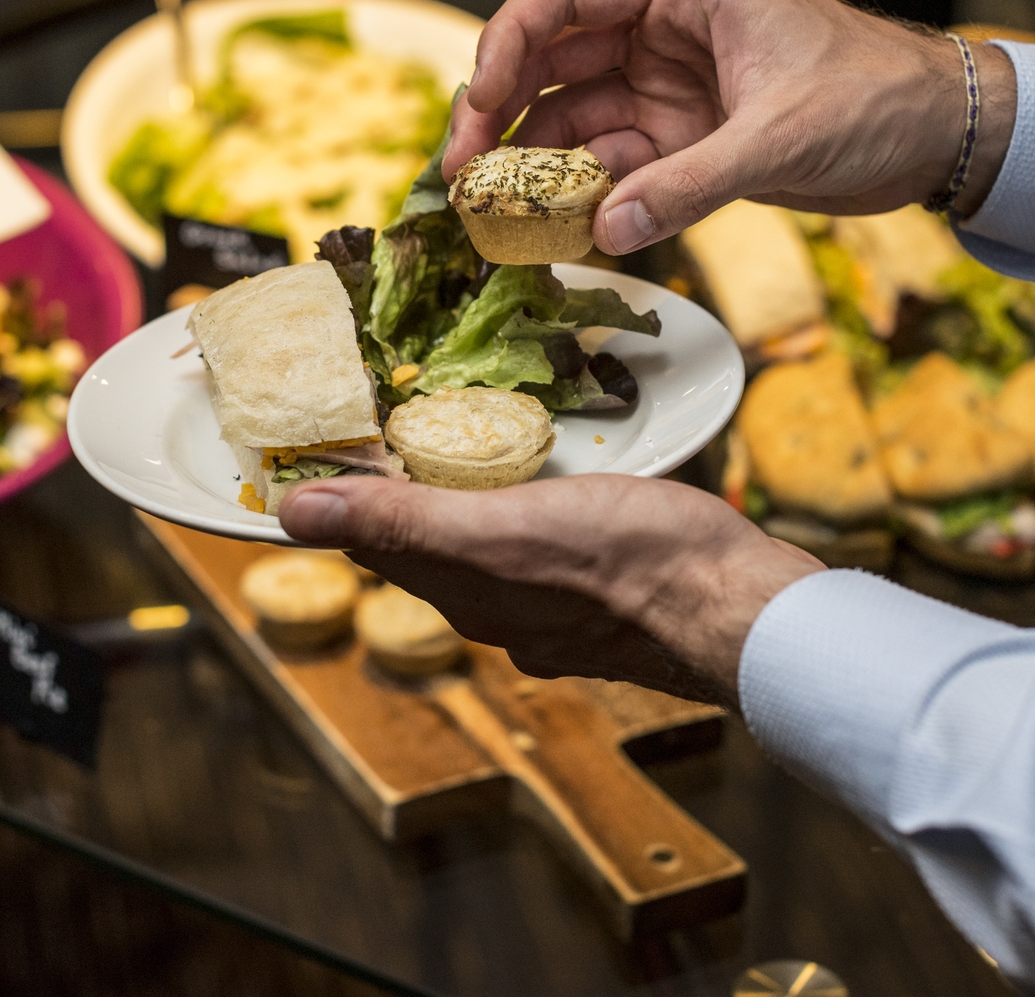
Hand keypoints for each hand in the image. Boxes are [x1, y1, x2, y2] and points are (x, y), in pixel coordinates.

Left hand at [278, 474, 820, 706]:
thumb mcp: (501, 528)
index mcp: (464, 591)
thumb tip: (294, 512)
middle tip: (393, 422)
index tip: (333, 437)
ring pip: (490, 547)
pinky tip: (551, 491)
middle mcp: (500, 611)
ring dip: (470, 502)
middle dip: (406, 492)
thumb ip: (401, 521)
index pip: (380, 537)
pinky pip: (547, 551)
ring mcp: (556, 612)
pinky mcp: (607, 600)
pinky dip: (532, 516)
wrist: (740, 610)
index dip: (350, 490)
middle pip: (430, 544)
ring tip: (469, 443)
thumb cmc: (628, 561)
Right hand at [445, 0, 1016, 253]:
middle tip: (461, 175)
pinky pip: (612, 164)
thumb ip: (691, 185)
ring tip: (493, 215)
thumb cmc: (878, 97)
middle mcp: (662, 31)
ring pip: (572, 118)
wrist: (941, 134)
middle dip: (499, 114)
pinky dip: (581, 197)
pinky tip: (552, 231)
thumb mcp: (782, 137)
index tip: (482, 106)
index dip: (507, 44)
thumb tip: (608, 230)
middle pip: (549, 60)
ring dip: (532, 164)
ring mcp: (668, 87)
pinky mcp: (683, 139)